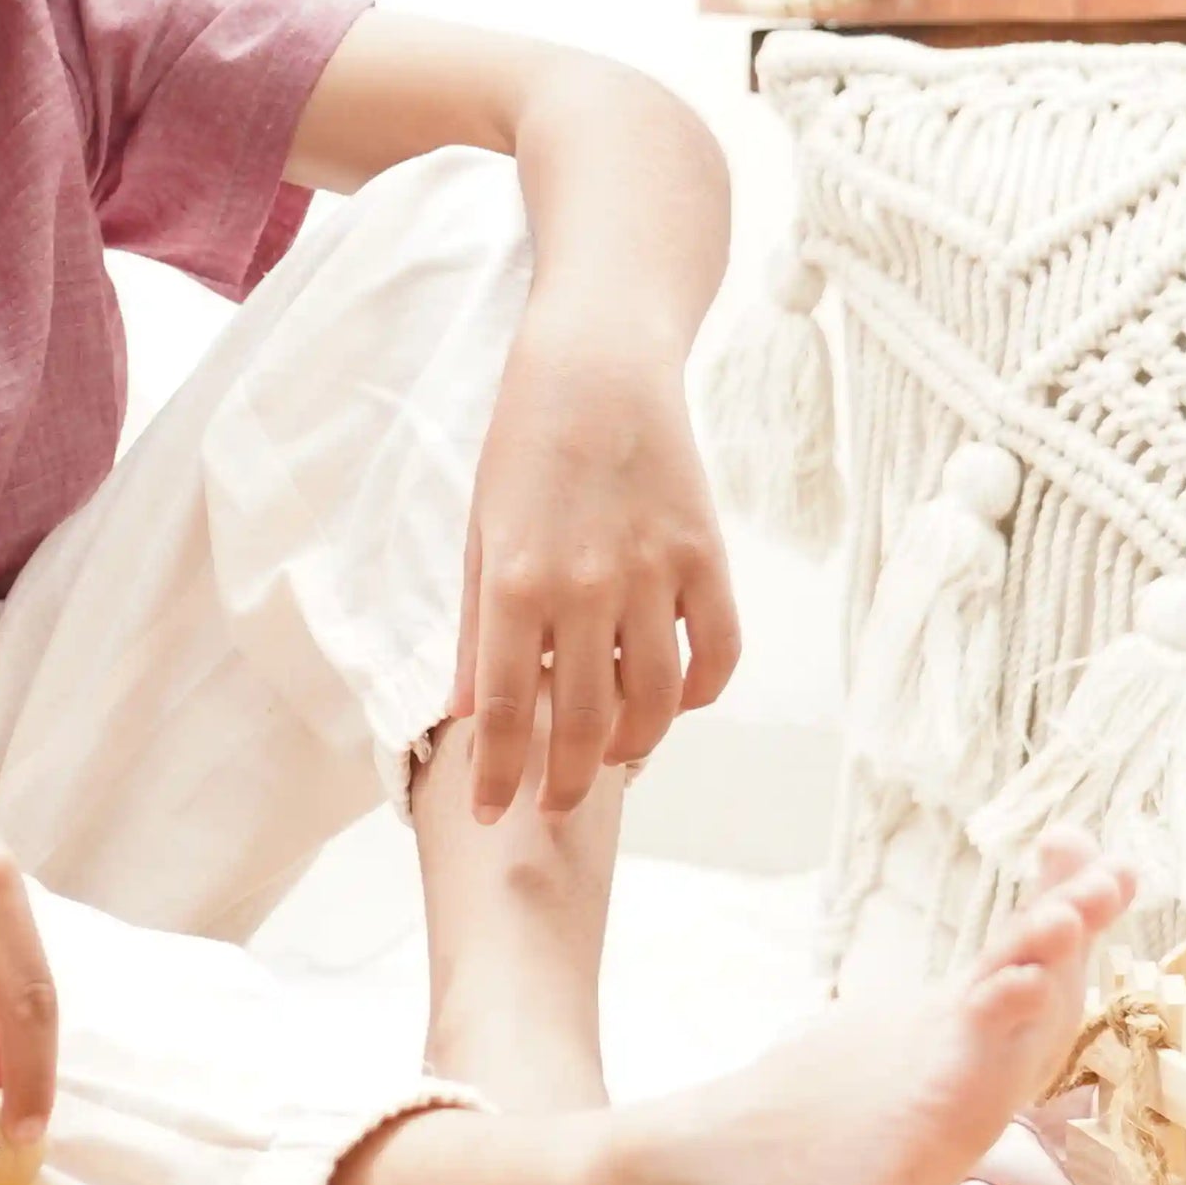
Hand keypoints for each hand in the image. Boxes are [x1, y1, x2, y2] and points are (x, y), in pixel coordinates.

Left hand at [454, 295, 741, 819]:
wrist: (596, 368)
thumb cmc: (521, 449)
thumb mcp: (478, 533)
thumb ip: (476, 628)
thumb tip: (468, 713)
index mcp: (513, 583)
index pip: (505, 712)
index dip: (498, 776)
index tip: (489, 816)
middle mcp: (585, 588)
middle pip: (580, 723)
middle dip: (563, 782)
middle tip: (553, 808)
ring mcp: (654, 575)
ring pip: (656, 703)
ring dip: (631, 747)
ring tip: (610, 758)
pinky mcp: (708, 558)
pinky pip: (717, 654)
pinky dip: (700, 695)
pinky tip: (674, 704)